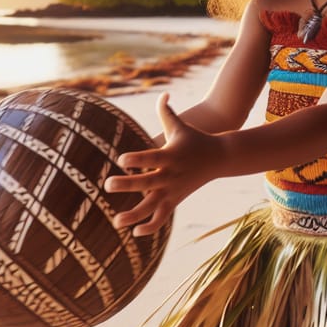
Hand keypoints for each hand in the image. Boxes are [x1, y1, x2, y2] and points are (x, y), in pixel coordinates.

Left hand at [105, 92, 220, 235]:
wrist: (219, 158)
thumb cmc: (194, 139)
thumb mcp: (181, 125)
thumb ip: (167, 112)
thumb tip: (162, 93)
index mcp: (170, 155)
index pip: (151, 158)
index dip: (136, 159)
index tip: (120, 159)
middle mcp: (171, 175)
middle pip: (147, 182)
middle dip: (127, 185)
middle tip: (108, 184)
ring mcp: (173, 190)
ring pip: (152, 206)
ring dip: (134, 216)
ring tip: (115, 221)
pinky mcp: (176, 200)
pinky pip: (162, 217)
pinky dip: (150, 226)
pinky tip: (134, 233)